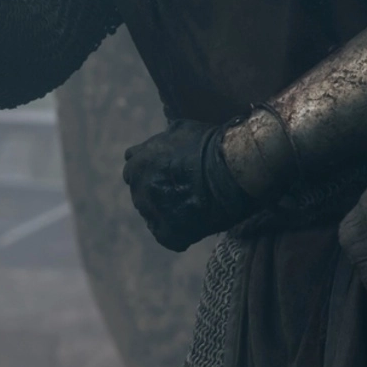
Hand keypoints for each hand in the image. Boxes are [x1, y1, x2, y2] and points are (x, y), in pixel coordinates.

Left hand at [122, 120, 257, 251]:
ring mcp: (152, 211)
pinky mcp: (169, 232)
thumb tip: (160, 139)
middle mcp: (139, 187)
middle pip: (141, 194)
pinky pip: (166, 236)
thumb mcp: (179, 129)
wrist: (233, 167)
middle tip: (181, 192)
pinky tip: (194, 224)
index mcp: (138, 162)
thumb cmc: (211, 144)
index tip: (166, 175)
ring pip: (151, 215)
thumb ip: (160, 140)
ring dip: (166, 212)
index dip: (150, 173)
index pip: (133, 171)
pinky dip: (177, 233)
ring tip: (192, 206)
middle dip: (155, 193)